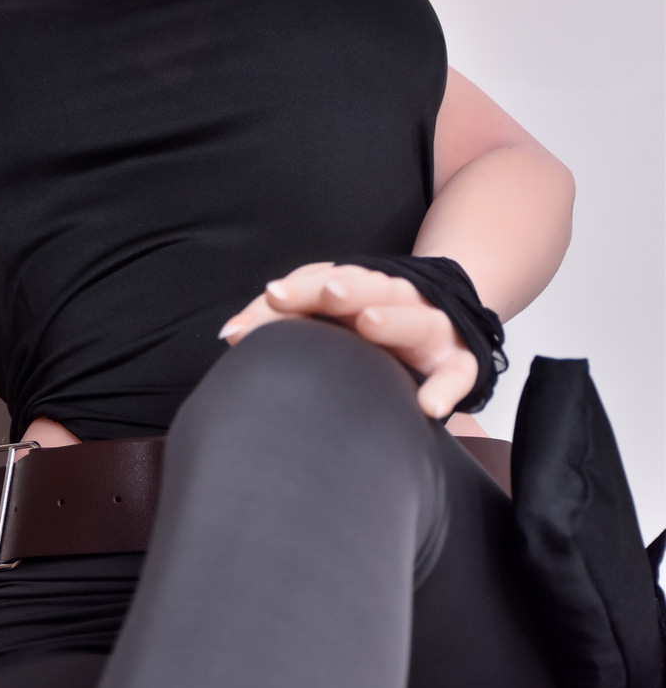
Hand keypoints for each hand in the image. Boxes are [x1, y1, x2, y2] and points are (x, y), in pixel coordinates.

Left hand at [218, 262, 477, 419]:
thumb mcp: (327, 317)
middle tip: (328, 292)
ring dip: (393, 319)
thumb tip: (230, 334)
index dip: (303, 287)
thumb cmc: (370, 329)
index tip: (274, 295)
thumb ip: (278, 320)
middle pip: (375, 289)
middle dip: (350, 289)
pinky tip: (429, 406)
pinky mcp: (458, 364)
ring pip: (416, 320)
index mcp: (362, 290)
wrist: (441, 332)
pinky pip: (458, 376)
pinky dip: (447, 389)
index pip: (330, 281)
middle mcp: (398, 302)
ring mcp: (431, 331)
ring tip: (368, 323)